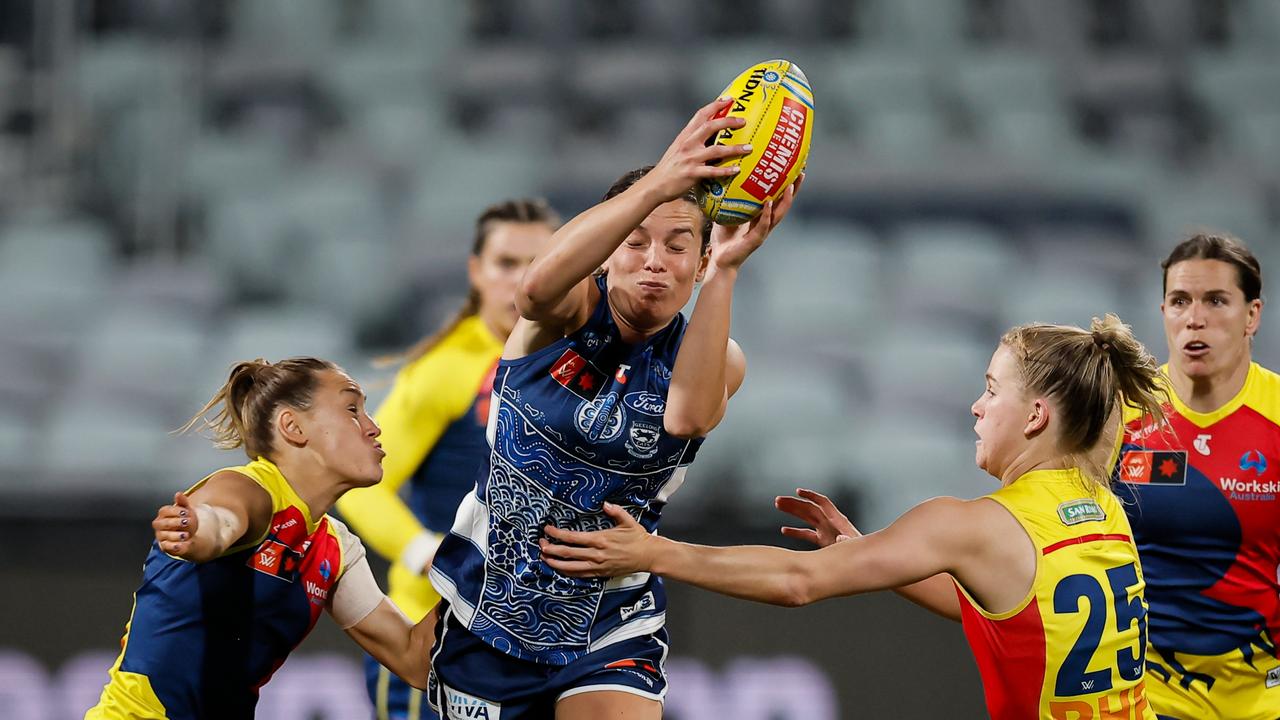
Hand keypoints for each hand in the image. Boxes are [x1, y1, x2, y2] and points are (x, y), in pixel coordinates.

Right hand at [153, 491, 197, 557]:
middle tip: (187, 522)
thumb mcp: (185, 509)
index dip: (175, 511)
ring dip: (176, 535)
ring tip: (186, 535)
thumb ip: (182, 502)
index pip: (165, 511)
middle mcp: (159, 524)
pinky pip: (167, 546)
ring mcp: (160, 535)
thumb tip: (178, 494)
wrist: (187, 533)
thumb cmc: (184, 518)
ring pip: (165, 535)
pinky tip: (184, 544)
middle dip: (175, 523)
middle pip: (163, 523)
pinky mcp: (164, 545)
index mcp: (163, 514)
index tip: (186, 512)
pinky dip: (175, 546)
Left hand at [539, 503, 654, 577]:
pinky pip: (580, 575)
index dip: (557, 534)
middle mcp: (596, 554)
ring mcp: (597, 566)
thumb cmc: (638, 538)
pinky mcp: (600, 574)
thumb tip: (604, 504)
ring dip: (555, 563)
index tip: (548, 530)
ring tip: (544, 558)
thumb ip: (615, 511)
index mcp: (600, 539)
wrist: (648, 556)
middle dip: (551, 549)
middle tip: (541, 544)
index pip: (572, 538)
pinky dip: (567, 572)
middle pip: (567, 554)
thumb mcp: (628, 521)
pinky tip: (560, 569)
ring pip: (571, 567)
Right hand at [642, 98, 750, 203]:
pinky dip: (726, 170)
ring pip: (716, 150)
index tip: (729, 99)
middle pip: (710, 127)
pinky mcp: (692, 173)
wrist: (656, 184)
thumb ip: (693, 139)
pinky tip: (736, 169)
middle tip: (743, 121)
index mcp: (685, 136)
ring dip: (734, 148)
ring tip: (748, 148)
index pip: (701, 114)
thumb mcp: (678, 147)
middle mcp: (688, 144)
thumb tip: (712, 134)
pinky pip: (713, 171)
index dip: (715, 105)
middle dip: (728, 122)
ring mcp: (690, 158)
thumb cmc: (669, 167)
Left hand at [707, 173, 802, 275]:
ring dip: (785, 200)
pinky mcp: (756, 240)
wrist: (720, 259)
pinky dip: (766, 213)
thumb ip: (728, 200)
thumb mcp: (726, 214)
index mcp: (761, 217)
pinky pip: (763, 225)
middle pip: (784, 205)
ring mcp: (762, 232)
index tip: (792, 170)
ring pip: (778, 214)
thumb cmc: (723, 238)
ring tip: (790, 185)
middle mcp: (766, 224)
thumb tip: (722, 177)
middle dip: (794, 189)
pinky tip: (769, 202)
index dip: (786, 186)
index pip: (777, 199)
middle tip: (800, 173)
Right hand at [775, 487, 858, 547]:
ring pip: (806, 518)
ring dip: (792, 512)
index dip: (810, 496)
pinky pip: (807, 534)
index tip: (798, 492)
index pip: (822, 503)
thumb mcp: (855, 547)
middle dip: (795, 503)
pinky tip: (784, 530)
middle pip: (810, 508)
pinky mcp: (824, 541)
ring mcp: (826, 531)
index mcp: (838, 521)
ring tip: (778, 506)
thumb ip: (847, 542)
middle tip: (779, 500)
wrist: (865, 562)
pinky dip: (795, 532)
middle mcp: (830, 523)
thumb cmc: (862, 553)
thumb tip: (840, 538)